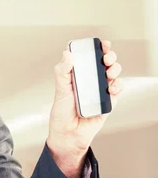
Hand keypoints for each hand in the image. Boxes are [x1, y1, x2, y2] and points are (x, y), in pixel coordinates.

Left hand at [47, 40, 122, 177]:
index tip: (101, 43)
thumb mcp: (60, 89)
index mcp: (78, 75)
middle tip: (106, 58)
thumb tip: (67, 53)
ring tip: (109, 72)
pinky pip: (117, 89)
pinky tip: (111, 87)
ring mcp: (100, 90)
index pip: (89, 57)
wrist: (68, 134)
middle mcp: (90, 80)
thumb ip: (63, 71)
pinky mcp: (108, 101)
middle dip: (109, 56)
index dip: (97, 48)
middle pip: (105, 63)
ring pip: (114, 73)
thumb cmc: (62, 112)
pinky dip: (117, 85)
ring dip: (115, 69)